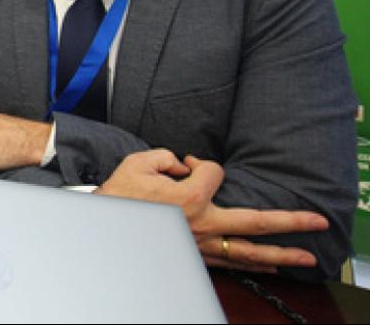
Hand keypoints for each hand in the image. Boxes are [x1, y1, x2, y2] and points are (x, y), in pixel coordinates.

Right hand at [96, 149, 327, 273]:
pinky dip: (253, 265)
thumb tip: (184, 164)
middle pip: (255, 222)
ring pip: (248, 251)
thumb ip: (166, 156)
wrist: (104, 228)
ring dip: (281, 254)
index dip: (204, 164)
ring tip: (307, 257)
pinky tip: (270, 266)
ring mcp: (200, 244)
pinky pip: (230, 263)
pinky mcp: (195, 256)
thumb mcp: (138, 163)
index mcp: (189, 198)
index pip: (214, 173)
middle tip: (319, 221)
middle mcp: (201, 224)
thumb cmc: (119, 195)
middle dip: (290, 222)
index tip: (190, 165)